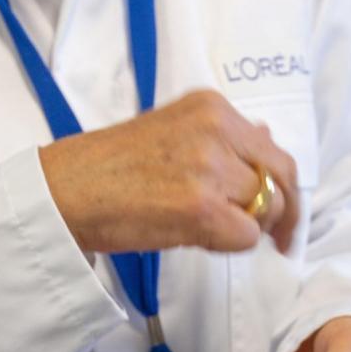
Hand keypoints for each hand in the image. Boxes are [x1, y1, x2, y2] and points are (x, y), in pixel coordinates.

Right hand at [40, 90, 298, 254]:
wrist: (66, 191)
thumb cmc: (111, 168)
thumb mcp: (174, 132)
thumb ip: (223, 138)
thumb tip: (266, 138)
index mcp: (211, 107)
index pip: (271, 148)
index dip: (283, 186)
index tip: (282, 212)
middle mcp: (216, 128)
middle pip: (280, 176)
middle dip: (284, 213)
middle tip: (280, 241)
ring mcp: (210, 166)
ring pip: (265, 209)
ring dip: (246, 228)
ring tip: (209, 230)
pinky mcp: (200, 207)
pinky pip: (245, 236)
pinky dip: (229, 245)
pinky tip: (197, 238)